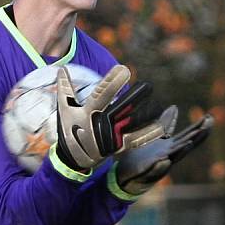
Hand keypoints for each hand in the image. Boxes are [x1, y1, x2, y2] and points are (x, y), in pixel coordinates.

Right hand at [55, 65, 169, 170]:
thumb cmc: (69, 127)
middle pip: (121, 109)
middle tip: (148, 86)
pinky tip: (162, 126)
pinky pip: (137, 140)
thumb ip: (65, 88)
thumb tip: (62, 68)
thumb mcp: (64, 108)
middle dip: (135, 98)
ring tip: (159, 104)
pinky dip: (149, 133)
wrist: (72, 157)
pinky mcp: (118, 147)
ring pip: (132, 124)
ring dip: (146, 114)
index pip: (101, 94)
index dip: (112, 82)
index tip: (124, 69)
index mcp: (88, 112)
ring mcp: (110, 137)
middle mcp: (100, 125)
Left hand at [115, 113, 213, 194]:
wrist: (128, 173)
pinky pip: (154, 170)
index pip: (187, 135)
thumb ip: (166, 123)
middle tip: (207, 127)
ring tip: (189, 142)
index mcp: (171, 146)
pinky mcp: (147, 172)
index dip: (198, 127)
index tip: (209, 117)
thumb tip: (174, 107)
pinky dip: (161, 166)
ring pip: (173, 157)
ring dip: (181, 150)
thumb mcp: (156, 135)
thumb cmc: (144, 155)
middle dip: (197, 136)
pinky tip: (165, 160)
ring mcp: (159, 164)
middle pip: (185, 144)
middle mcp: (168, 155)